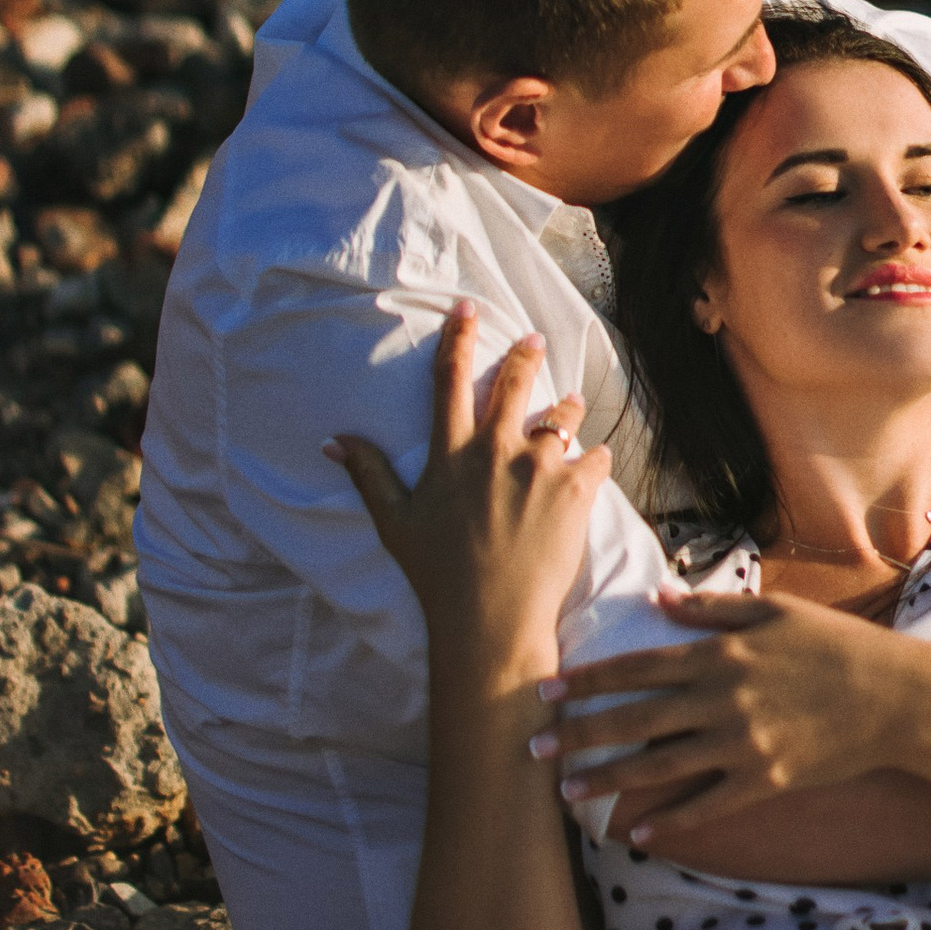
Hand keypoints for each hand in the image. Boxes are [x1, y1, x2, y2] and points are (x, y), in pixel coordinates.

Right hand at [327, 303, 609, 672]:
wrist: (491, 620)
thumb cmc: (437, 575)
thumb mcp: (395, 523)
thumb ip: (368, 474)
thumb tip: (334, 440)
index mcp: (450, 453)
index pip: (450, 378)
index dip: (459, 336)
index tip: (468, 309)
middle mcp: (495, 450)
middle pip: (514, 383)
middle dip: (525, 355)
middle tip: (534, 340)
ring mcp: (539, 468)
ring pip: (561, 417)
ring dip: (566, 407)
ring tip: (570, 402)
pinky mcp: (576, 491)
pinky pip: (595, 457)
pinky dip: (595, 457)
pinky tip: (595, 459)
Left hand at [546, 585, 915, 849]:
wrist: (894, 697)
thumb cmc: (834, 645)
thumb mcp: (773, 610)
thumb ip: (710, 608)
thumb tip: (656, 599)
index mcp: (718, 654)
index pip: (636, 668)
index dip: (587, 682)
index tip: (546, 692)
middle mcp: (721, 699)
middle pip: (634, 720)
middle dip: (578, 735)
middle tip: (531, 749)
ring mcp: (742, 744)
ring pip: (659, 767)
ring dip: (608, 780)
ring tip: (568, 792)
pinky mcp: (765, 780)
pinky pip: (708, 805)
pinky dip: (672, 821)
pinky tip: (638, 834)